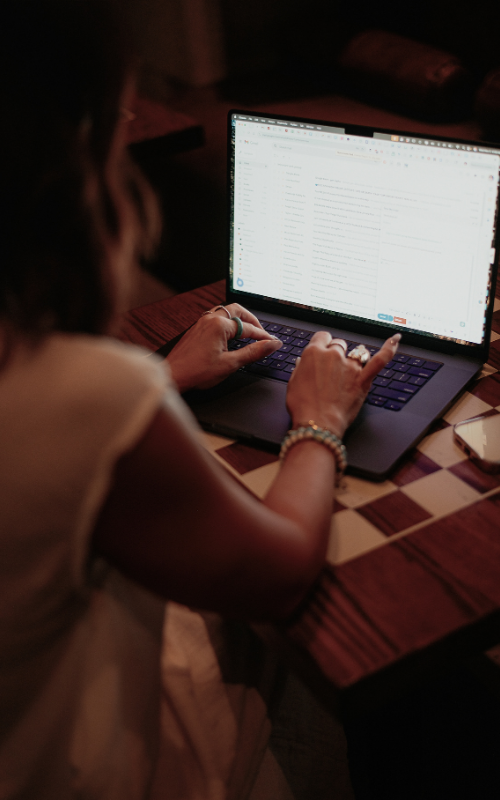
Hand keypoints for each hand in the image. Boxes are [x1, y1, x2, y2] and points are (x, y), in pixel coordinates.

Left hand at [166, 304, 281, 391]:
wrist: (173, 375)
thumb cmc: (197, 371)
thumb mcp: (230, 364)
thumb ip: (253, 352)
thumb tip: (271, 345)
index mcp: (219, 325)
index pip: (249, 328)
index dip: (264, 336)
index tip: (274, 342)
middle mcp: (210, 318)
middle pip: (238, 311)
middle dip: (253, 321)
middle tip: (263, 333)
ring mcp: (202, 322)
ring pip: (227, 312)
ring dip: (240, 319)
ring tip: (249, 331)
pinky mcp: (197, 328)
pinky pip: (217, 317)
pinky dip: (229, 322)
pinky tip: (231, 334)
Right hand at [286, 332, 400, 437]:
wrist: (317, 423)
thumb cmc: (303, 406)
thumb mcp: (293, 383)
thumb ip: (300, 368)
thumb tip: (303, 361)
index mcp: (313, 353)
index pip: (322, 337)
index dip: (322, 344)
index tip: (321, 350)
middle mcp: (333, 355)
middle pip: (339, 344)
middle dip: (336, 353)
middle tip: (331, 369)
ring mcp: (350, 367)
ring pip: (357, 352)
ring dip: (353, 357)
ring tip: (349, 368)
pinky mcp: (363, 380)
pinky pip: (380, 360)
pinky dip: (389, 349)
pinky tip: (395, 340)